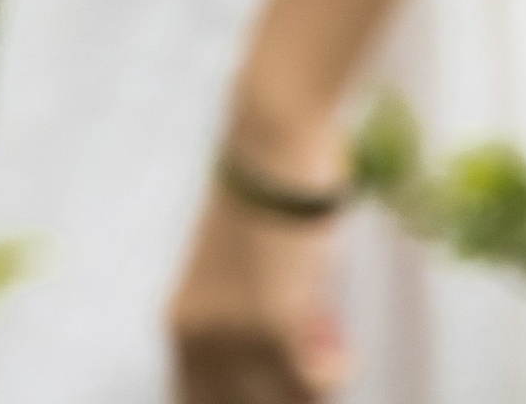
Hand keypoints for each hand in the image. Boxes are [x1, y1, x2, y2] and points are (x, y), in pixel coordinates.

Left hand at [168, 182, 346, 403]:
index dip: (245, 400)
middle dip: (286, 396)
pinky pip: (316, 385)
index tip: (286, 389)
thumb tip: (274, 380)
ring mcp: (232, 338)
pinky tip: (344, 348)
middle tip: (313, 370)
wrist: (272, 147)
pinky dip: (337, 372)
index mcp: (181, 325)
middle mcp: (197, 339)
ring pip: (283, 401)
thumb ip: (239, 330)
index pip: (195, 402)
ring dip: (314, 387)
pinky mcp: (272, 329)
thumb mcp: (235, 278)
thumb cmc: (263, 202)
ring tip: (331, 354)